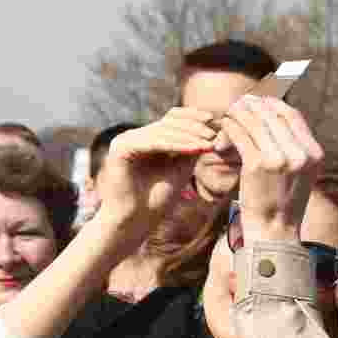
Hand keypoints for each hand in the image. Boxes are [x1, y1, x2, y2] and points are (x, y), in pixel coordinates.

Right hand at [96, 108, 217, 229]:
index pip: (172, 118)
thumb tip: (212, 132)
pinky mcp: (121, 148)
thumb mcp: (181, 169)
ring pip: (163, 132)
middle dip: (194, 127)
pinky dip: (176, 145)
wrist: (135, 221)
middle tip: (214, 133)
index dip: (193, 117)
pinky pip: (153, 143)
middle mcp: (135, 136)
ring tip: (208, 143)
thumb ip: (192, 149)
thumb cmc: (158, 199)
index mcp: (148, 138)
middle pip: (168, 122)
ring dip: (188, 137)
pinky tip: (195, 148)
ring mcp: (126, 140)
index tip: (215, 120)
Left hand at [217, 94, 323, 243]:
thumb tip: (275, 112)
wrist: (274, 232)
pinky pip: (239, 134)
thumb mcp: (300, 173)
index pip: (292, 115)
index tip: (258, 102)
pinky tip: (223, 130)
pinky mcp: (257, 164)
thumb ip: (294, 145)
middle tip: (239, 105)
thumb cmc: (283, 202)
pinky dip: (229, 127)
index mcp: (314, 154)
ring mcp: (279, 158)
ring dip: (238, 113)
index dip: (273, 103)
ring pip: (253, 120)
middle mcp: (300, 154)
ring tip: (229, 115)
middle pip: (272, 113)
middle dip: (252, 105)